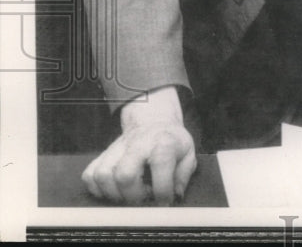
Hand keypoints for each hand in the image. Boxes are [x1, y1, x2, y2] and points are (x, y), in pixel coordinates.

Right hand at [81, 86, 196, 204]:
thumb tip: (175, 196)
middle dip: (134, 196)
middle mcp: (137, 144)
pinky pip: (89, 176)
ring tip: (130, 193)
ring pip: (103, 176)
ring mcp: (116, 148)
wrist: (153, 123)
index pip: (160, 163)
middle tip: (144, 198)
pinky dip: (98, 189)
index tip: (165, 201)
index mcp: (163, 142)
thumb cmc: (170, 142)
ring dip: (115, 194)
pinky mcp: (102, 155)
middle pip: (124, 174)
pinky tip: (115, 189)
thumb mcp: (188, 153)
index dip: (163, 190)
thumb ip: (183, 176)